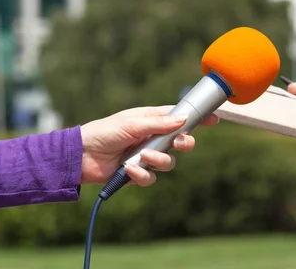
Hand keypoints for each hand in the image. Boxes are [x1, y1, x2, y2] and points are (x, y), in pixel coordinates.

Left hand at [80, 106, 218, 185]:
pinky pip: (151, 178)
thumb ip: (158, 124)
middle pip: (180, 142)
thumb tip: (183, 119)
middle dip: (182, 144)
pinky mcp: (137, 173)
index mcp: (151, 120)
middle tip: (178, 143)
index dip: (196, 118)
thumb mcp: (131, 123)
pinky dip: (142, 175)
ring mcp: (146, 156)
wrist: (81, 156)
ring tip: (143, 158)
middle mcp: (152, 137)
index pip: (179, 117)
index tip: (214, 119)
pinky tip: (129, 170)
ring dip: (158, 161)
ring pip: (169, 163)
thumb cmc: (104, 132)